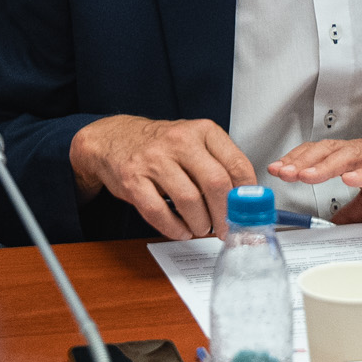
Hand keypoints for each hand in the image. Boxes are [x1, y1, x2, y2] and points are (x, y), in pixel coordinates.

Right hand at [69, 116, 257, 240]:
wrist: (113, 139)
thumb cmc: (161, 145)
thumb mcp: (193, 141)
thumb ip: (219, 164)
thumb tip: (245, 200)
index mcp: (201, 131)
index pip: (236, 163)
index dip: (246, 194)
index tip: (248, 211)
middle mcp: (179, 141)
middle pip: (215, 184)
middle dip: (225, 215)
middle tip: (226, 228)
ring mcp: (154, 160)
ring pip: (189, 201)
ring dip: (200, 223)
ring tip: (201, 227)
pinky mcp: (133, 180)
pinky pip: (159, 212)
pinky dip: (175, 228)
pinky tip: (181, 230)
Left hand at [267, 121, 361, 223]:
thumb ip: (353, 209)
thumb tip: (330, 225)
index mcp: (358, 158)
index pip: (321, 153)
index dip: (298, 160)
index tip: (276, 170)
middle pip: (330, 151)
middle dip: (303, 162)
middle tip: (282, 172)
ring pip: (352, 155)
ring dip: (327, 165)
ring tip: (307, 175)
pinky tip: (351, 179)